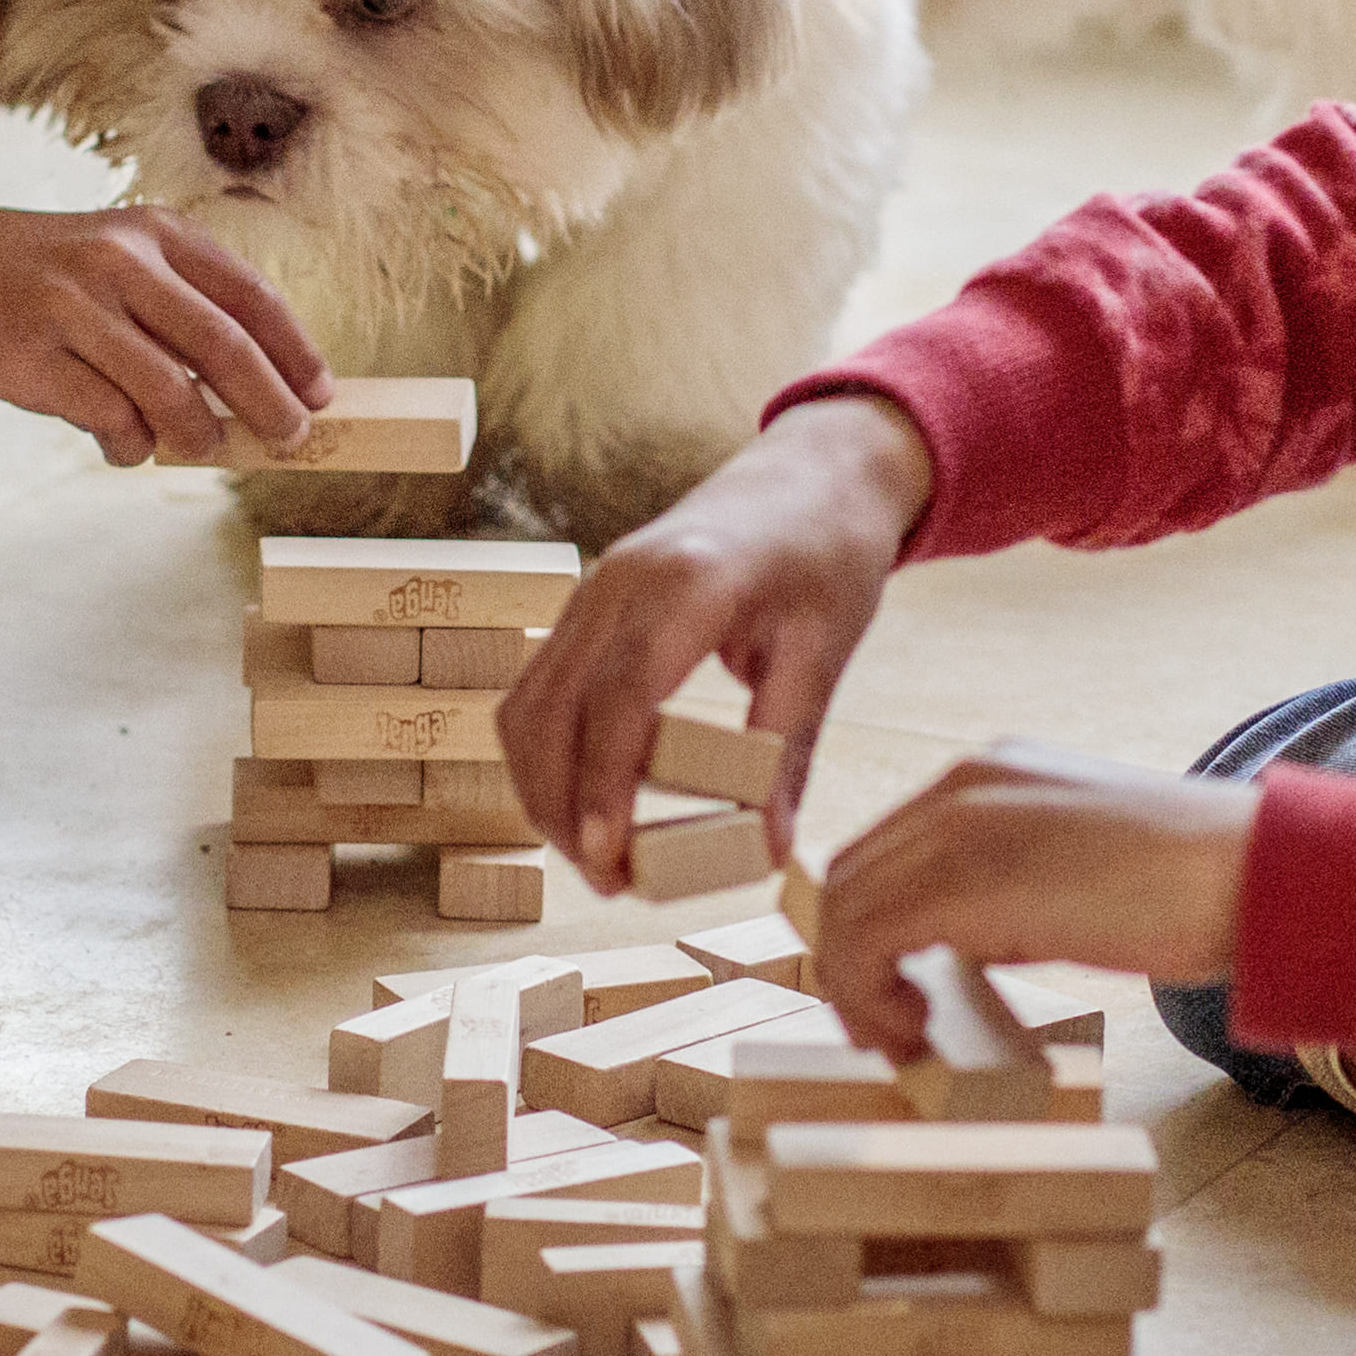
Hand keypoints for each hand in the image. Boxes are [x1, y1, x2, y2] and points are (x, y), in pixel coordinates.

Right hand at [0, 199, 319, 463]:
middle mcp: (122, 263)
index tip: (321, 394)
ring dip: (199, 435)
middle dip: (269, 403)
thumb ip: (176, 310)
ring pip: (170, 390)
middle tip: (290, 439)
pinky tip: (125, 448)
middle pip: (225, 346)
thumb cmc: (40, 272)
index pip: (250, 296)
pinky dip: (129, 445)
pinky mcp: (33, 357)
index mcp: (156, 234)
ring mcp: (75, 308)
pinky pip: (108, 418)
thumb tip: (250, 390)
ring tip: (200, 448)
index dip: (295, 350)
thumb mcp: (117, 257)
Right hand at [497, 392, 930, 884]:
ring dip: (543, 787)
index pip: (621, 695)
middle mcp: (620, 581)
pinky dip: (544, 752)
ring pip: (527, 704)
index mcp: (688, 583)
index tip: (609, 857)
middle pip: (553, 709)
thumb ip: (788, 747)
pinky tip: (580, 802)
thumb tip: (767, 849)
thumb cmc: (827, 553)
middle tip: (610, 881)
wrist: (812, 474)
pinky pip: (537, 687)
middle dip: (563, 806)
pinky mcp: (585, 605)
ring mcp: (592, 588)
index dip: (605, 782)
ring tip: (594, 856)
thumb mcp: (827, 647)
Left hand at [798, 737, 1251, 1033]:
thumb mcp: (1077, 866)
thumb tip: (963, 947)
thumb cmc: (1191, 884)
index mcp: (991, 773)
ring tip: (904, 1038)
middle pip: (849, 875)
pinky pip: (864, 939)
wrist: (1255, 873)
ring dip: (855, 985)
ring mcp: (961, 824)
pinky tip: (917, 1031)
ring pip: (844, 906)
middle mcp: (963, 785)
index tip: (901, 994)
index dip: (872, 930)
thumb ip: (1012, 888)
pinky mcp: (966, 879)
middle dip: (852, 961)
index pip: (885, 849)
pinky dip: (868, 995)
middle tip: (892, 1028)